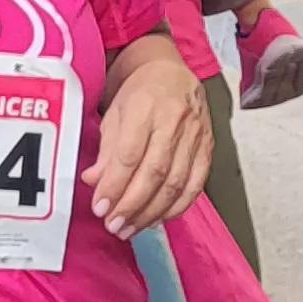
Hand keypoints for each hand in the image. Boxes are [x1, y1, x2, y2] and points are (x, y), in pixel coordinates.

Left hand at [87, 44, 210, 237]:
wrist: (171, 73)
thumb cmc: (139, 93)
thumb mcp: (114, 113)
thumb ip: (105, 149)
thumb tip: (93, 182)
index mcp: (146, 106)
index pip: (130, 153)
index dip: (114, 185)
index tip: (100, 207)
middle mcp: (175, 120)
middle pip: (154, 172)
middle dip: (132, 205)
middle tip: (114, 226)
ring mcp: (196, 135)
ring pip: (176, 182)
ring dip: (152, 212)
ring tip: (131, 228)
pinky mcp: (208, 148)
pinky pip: (196, 184)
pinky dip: (177, 207)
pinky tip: (158, 218)